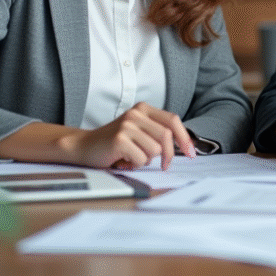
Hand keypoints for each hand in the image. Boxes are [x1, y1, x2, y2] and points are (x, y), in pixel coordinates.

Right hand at [66, 102, 195, 170]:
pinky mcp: (119, 139)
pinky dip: (135, 164)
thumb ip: (157, 133)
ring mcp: (127, 125)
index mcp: (143, 109)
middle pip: (166, 136)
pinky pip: (141, 158)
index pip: (172, 120)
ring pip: (154, 150)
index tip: (191, 153)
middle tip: (165, 166)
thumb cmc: (115, 143)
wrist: (83, 146)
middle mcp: (136, 114)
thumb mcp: (138, 131)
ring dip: (146, 160)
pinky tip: (123, 160)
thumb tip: (186, 146)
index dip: (184, 137)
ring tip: (132, 157)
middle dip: (169, 155)